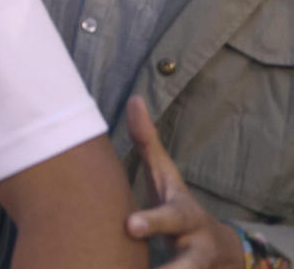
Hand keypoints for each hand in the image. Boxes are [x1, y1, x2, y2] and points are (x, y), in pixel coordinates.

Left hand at [125, 95, 245, 267]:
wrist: (220, 253)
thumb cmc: (179, 210)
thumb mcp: (168, 179)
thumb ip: (148, 143)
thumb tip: (135, 99)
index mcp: (185, 219)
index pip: (170, 219)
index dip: (151, 223)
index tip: (129, 226)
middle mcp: (194, 251)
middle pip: (183, 266)